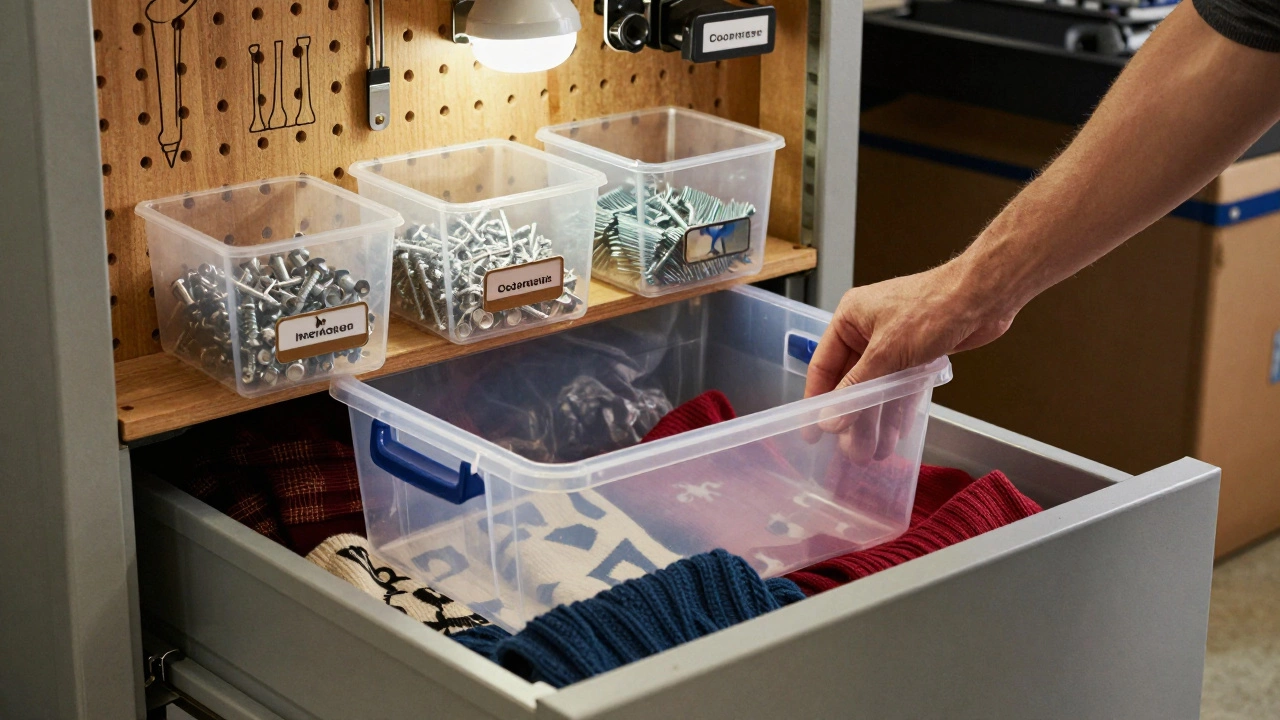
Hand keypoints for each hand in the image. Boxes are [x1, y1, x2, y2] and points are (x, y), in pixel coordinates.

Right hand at [804, 259, 1019, 461]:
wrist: (983, 297)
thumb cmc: (934, 307)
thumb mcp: (887, 352)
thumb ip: (857, 387)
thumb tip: (830, 418)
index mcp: (850, 319)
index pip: (823, 365)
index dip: (817, 400)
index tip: (812, 431)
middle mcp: (867, 330)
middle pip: (852, 382)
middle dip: (854, 417)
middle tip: (853, 450)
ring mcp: (892, 341)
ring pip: (878, 387)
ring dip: (877, 418)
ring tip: (875, 450)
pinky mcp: (916, 352)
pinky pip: (900, 385)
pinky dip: (899, 406)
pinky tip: (898, 431)